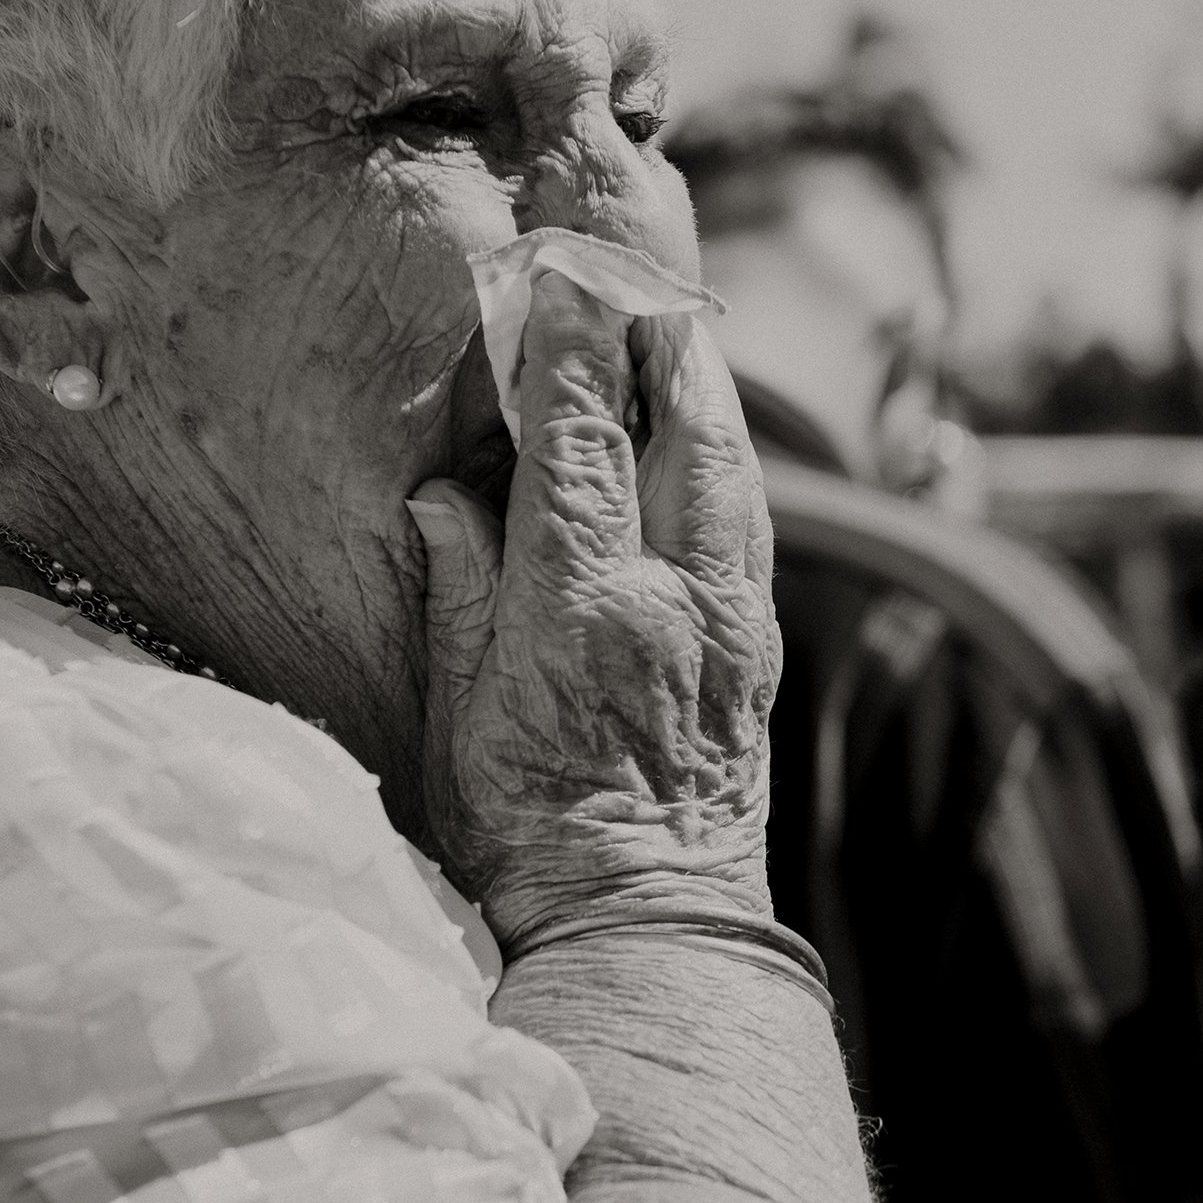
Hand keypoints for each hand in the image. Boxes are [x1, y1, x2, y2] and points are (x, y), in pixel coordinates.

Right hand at [408, 270, 779, 948]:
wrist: (648, 928)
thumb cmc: (528, 834)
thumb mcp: (458, 721)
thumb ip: (457, 596)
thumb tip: (443, 495)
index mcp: (587, 609)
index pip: (580, 442)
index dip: (570, 349)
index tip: (562, 276)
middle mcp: (679, 600)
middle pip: (688, 432)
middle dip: (665, 340)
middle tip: (641, 274)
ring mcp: (735, 624)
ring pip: (736, 471)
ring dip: (709, 391)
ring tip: (683, 330)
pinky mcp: (760, 652)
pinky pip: (752, 525)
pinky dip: (730, 460)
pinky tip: (713, 437)